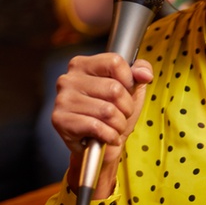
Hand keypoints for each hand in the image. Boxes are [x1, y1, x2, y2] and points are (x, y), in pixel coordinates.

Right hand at [52, 53, 151, 168]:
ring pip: (107, 111)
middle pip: (114, 89)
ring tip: (115, 126)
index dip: (129, 79)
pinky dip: (110, 136)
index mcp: (83, 64)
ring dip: (119, 124)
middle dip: (127, 107)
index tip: (128, 90)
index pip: (115, 62)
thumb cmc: (114, 109)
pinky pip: (97, 127)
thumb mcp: (132, 85)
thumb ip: (141, 70)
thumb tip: (145, 74)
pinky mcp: (60, 120)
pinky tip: (108, 137)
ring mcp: (63, 99)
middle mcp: (68, 79)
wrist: (100, 142)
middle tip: (122, 114)